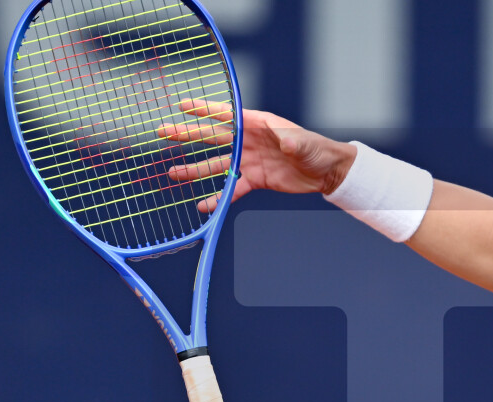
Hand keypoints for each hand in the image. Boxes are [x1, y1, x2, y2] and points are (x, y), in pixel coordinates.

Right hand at [159, 100, 355, 212]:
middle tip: (165, 132)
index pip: (227, 114)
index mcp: (258, 125)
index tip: (183, 105)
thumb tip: (287, 143)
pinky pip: (232, 190)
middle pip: (213, 137)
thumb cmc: (317, 150)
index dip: (205, 109)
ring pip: (217, 165)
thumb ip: (293, 143)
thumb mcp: (305, 144)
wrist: (327, 172)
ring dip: (196, 170)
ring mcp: (250, 161)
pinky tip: (204, 205)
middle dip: (188, 135)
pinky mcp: (255, 180)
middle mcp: (249, 141)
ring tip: (174, 174)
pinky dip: (218, 198)